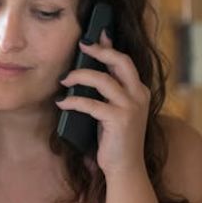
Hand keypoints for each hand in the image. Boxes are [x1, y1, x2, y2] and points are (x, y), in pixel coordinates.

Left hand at [55, 31, 150, 177]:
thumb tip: (87, 73)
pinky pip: (91, 104)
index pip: (124, 61)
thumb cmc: (114, 140)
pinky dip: (73, 102)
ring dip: (80, 76)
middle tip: (81, 45)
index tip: (97, 34)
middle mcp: (139, 95)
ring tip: (64, 80)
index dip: (110, 46)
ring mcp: (131, 107)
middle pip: (120, 62)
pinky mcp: (119, 120)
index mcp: (139, 91)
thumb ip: (106, 93)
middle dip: (99, 51)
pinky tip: (61, 104)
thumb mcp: (112, 111)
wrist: (125, 168)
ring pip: (103, 80)